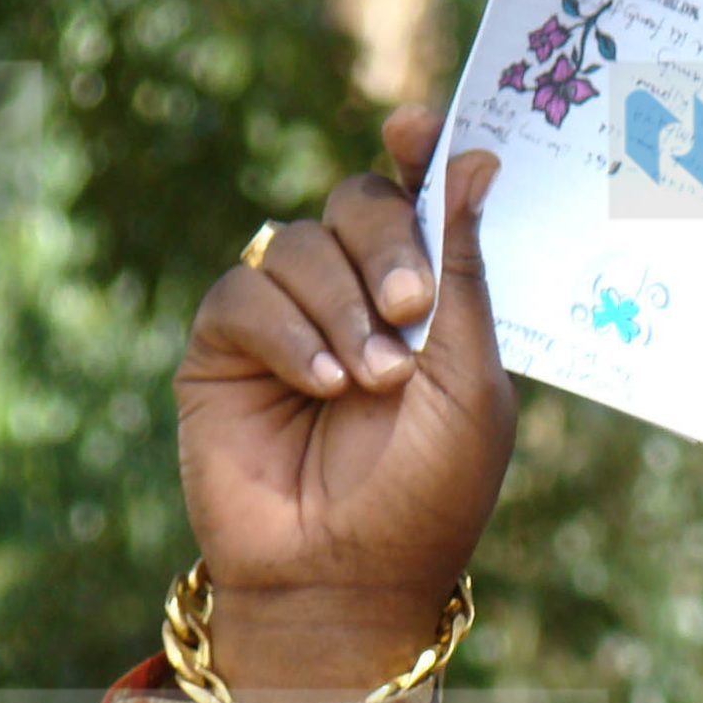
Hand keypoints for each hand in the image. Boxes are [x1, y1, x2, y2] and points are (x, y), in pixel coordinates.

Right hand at [174, 107, 517, 694]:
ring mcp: (290, 317)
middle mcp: (359, 295)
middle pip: (359, 202)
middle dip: (387, 242)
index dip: (417, 149)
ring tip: (368, 383)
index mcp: (430, 299)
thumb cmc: (426, 492)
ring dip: (341, 308)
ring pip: (299, 243)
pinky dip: (286, 331)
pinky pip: (245, 291)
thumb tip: (476, 158)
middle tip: (410, 306)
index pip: (418, 197)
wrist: (345, 577)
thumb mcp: (469, 379)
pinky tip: (317, 386)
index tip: (415, 125)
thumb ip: (465, 270)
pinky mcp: (226, 346)